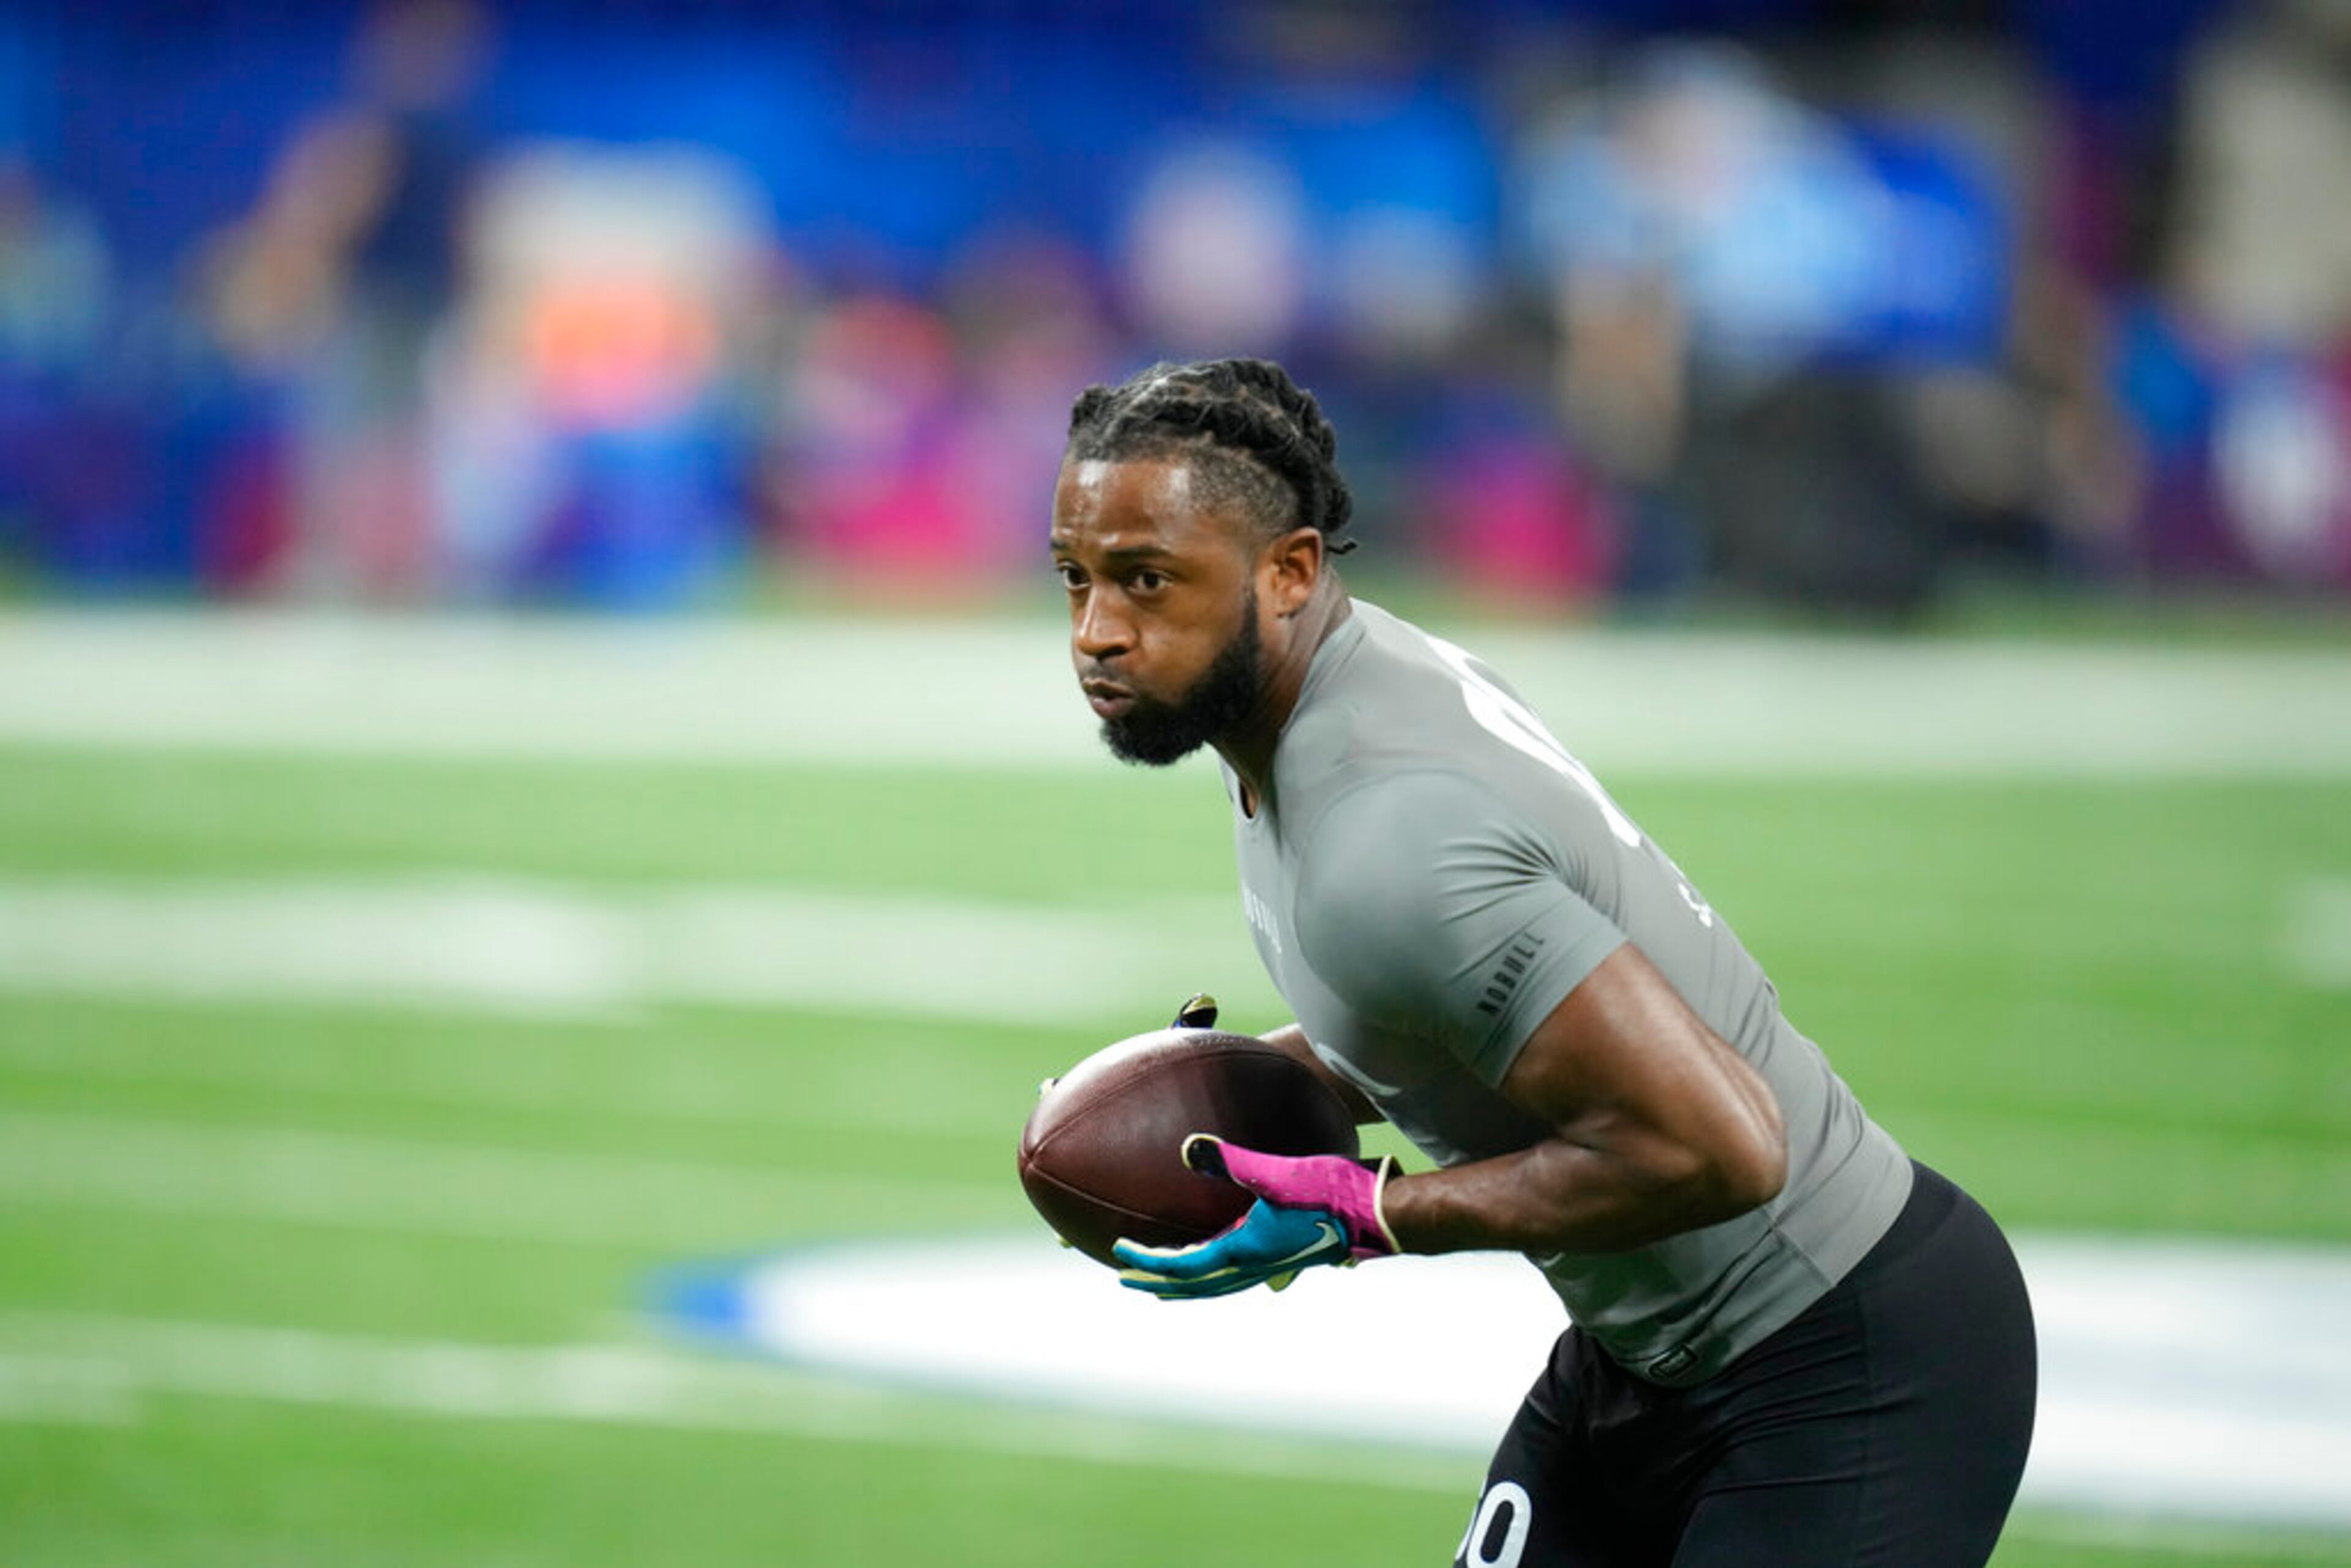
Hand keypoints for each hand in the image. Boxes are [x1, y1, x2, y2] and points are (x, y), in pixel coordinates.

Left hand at [1111, 1135, 1400, 1297]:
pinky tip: (1218, 1254)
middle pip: (1194, 1285)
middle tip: (1127, 1279)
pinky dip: (1214, 1270)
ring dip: (1185, 1283)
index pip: (1182, 1267)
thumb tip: (1188, 1146)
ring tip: (1163, 1281)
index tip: (1118, 1254)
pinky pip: (1237, 1270)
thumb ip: (1230, 1160)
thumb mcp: (1275, 1171)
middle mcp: (1253, 1265)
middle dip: (1158, 1282)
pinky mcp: (1285, 1253)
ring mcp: (1270, 1263)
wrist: (1375, 1211)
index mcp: (1244, 1251)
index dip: (1148, 1262)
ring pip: (1216, 1283)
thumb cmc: (1327, 1190)